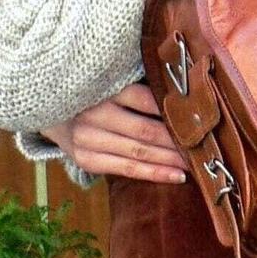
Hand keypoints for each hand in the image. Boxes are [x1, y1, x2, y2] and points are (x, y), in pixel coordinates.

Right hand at [40, 84, 188, 183]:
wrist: (51, 110)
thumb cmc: (94, 93)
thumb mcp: (110, 81)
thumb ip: (140, 83)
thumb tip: (186, 91)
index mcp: (103, 89)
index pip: (144, 99)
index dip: (172, 110)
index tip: (199, 117)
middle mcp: (94, 114)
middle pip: (145, 130)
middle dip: (177, 141)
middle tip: (204, 146)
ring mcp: (87, 139)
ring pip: (138, 153)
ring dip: (170, 160)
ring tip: (195, 164)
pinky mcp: (86, 159)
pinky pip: (126, 169)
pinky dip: (154, 173)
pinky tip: (176, 176)